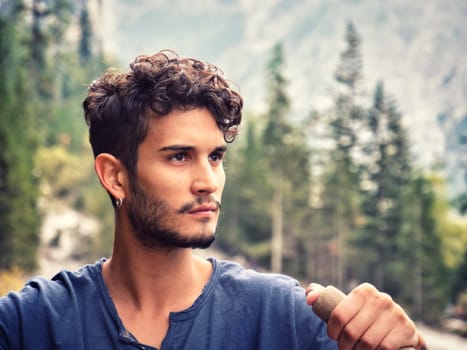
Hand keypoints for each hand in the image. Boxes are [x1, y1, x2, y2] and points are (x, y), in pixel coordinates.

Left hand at [305, 283, 426, 349]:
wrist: (396, 328)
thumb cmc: (363, 317)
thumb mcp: (346, 305)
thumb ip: (323, 298)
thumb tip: (309, 298)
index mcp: (364, 291)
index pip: (339, 314)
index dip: (333, 331)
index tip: (333, 337)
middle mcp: (381, 299)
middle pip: (352, 331)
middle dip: (345, 345)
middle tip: (344, 348)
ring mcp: (396, 314)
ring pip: (367, 342)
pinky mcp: (407, 330)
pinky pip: (384, 348)